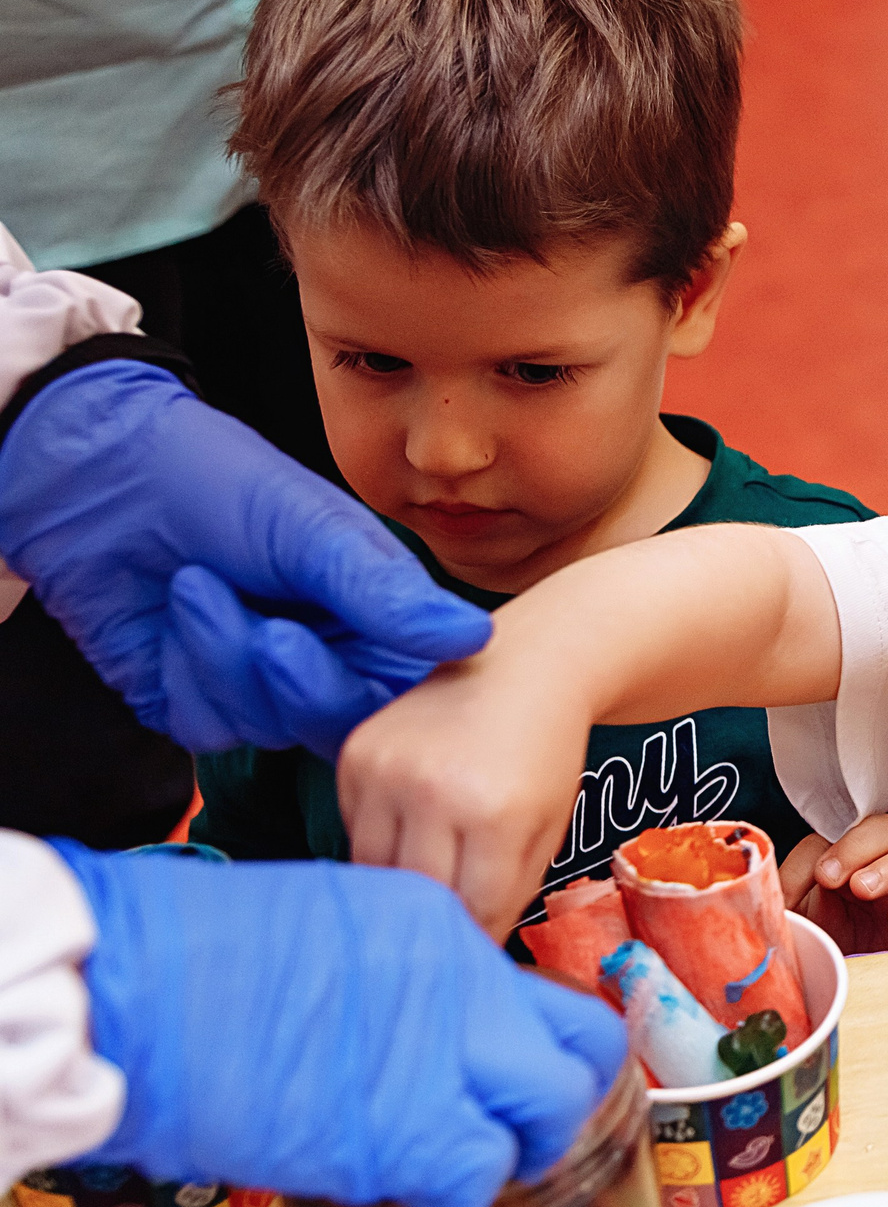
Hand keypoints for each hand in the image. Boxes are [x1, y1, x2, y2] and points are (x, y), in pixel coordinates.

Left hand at [0, 362, 488, 755]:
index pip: (412, 684)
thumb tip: (474, 639)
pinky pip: (212, 727)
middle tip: (268, 630)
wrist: (93, 479)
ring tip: (199, 585)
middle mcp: (332, 655)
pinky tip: (175, 618)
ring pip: (272, 726)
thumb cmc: (214, 480)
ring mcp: (264, 686)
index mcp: (378, 610)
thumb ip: (387, 594)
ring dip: (228, 659)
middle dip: (299, 680)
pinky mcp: (201, 704)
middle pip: (344, 720)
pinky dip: (188, 676)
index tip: (341, 650)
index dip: (384, 688)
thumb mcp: (313, 529)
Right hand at [53, 840, 626, 1206]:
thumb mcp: (344, 920)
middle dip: (567, 1098)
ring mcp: (436, 1063)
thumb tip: (442, 1015)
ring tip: (472, 1155)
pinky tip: (414, 1175)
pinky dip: (455, 1188)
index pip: (550, 992)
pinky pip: (468, 1180)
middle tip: (534, 1122)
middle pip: (580, 1056)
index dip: (556, 1041)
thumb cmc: (204, 950)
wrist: (134, 986)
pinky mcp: (395, 1137)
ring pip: (538, 1126)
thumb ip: (416, 968)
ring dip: (511, 1150)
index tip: (540, 1064)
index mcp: (446, 926)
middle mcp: (461, 991)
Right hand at [336, 646, 593, 938]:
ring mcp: (385, 770)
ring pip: (375, 870)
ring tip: (432, 871)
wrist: (521, 669)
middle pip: (419, 896)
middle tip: (448, 923)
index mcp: (495, 814)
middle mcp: (432, 790)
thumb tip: (472, 949)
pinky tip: (411, 824)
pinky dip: (379, 842)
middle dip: (438, 916)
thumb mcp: (548, 828)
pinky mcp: (352, 756)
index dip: (478, 936)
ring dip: (401, 884)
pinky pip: (354, 830)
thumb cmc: (544, 754)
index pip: (474, 910)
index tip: (477, 950)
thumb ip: (510, 892)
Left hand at [780, 813, 887, 950]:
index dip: (833, 846)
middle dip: (859, 846)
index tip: (818, 874)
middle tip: (834, 877)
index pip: (846, 832)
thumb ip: (788, 892)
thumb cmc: (826, 955)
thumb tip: (778, 888)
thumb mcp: (798, 920)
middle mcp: (885, 872)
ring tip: (864, 889)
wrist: (852, 1000)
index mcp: (849, 865)